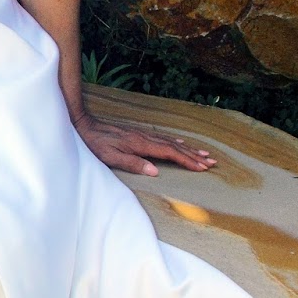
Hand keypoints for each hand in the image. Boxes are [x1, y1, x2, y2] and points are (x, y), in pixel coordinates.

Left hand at [71, 111, 215, 177]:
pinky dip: (175, 142)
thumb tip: (155, 171)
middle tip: (212, 162)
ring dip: (188, 149)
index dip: (187, 161)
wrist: (85, 126)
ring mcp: (143, 134)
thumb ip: (132, 164)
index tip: (202, 167)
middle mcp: (145, 138)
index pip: (169, 154)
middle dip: (194, 156)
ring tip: (203, 153)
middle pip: (175, 147)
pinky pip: (163, 139)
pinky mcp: (138, 134)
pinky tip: (180, 144)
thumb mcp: (110, 157)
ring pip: (170, 142)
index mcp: (141, 145)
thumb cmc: (96, 144)